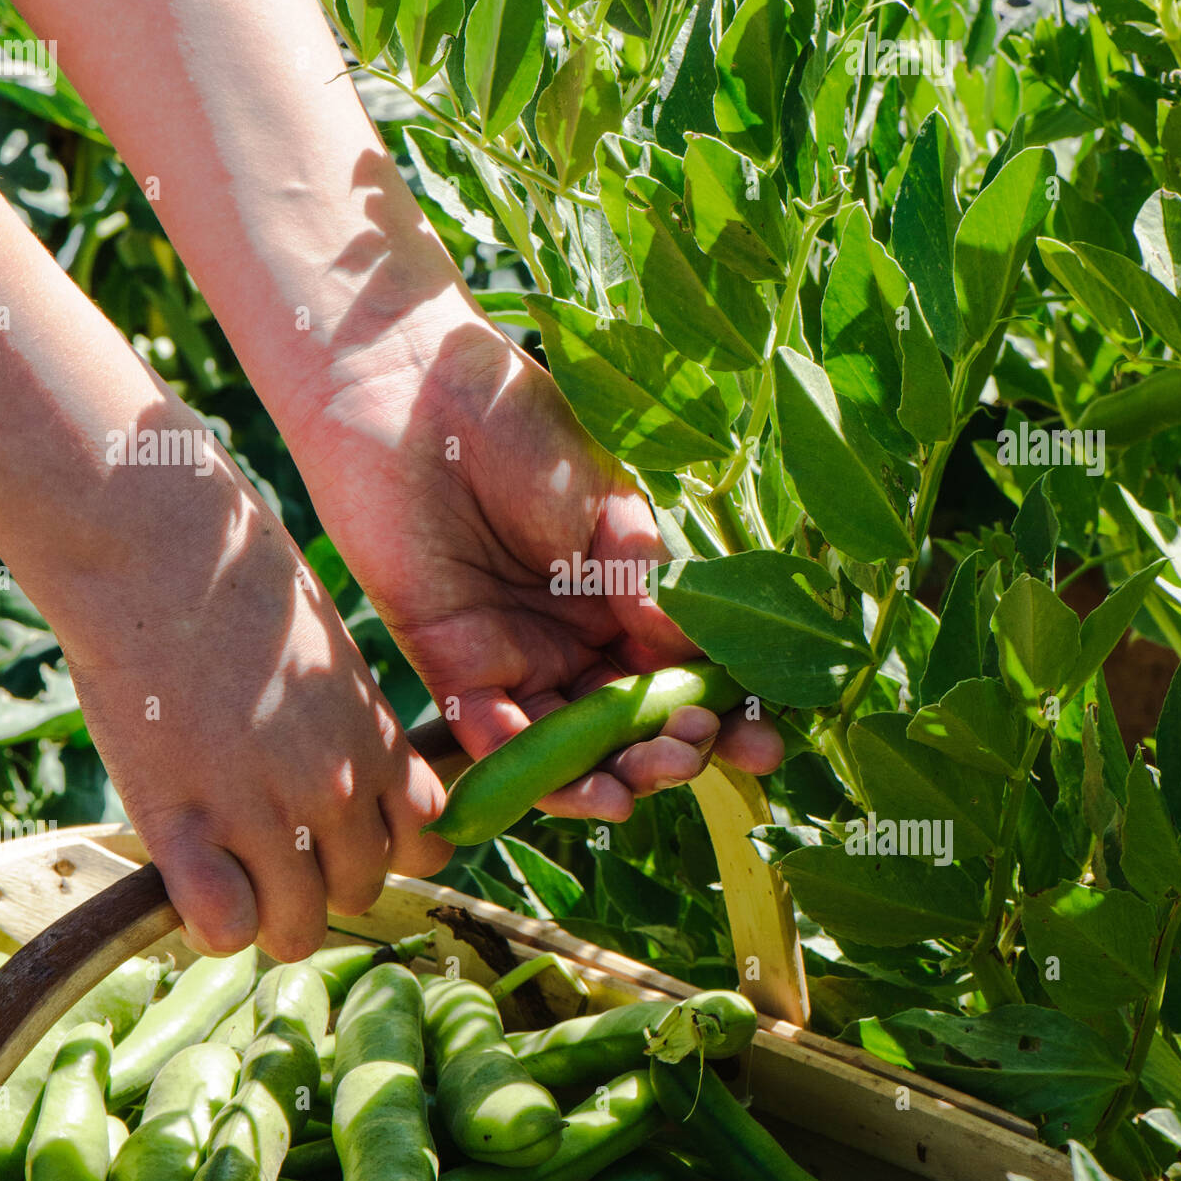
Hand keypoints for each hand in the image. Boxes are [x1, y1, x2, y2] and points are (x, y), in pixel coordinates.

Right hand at [52, 437, 449, 961]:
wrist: (166, 560)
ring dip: (270, 917)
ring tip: (235, 881)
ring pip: (299, 927)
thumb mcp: (334, 660)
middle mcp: (338, 790)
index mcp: (378, 744)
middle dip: (326, 886)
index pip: (428, 841)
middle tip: (279, 857)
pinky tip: (196, 889)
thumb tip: (358, 779)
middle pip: (363, 891)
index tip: (353, 839)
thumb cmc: (248, 595)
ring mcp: (267, 814)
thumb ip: (355, 729)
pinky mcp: (187, 827)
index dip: (392, 852)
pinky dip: (214, 924)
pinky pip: (225, 927)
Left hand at [288, 309, 783, 824]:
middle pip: (628, 724)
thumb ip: (647, 585)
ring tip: (641, 786)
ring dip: (608, 776)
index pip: (678, 673)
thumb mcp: (608, 506)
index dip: (722, 712)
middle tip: (700, 755)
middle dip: (670, 753)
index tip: (767, 742)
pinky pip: (495, 733)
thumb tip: (696, 656)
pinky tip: (579, 784)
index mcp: (621, 598)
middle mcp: (572, 640)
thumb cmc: (518, 430)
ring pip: (569, 746)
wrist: (413, 395)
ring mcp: (515, 657)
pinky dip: (533, 767)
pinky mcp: (452, 665)